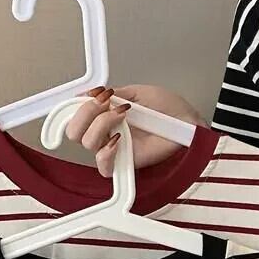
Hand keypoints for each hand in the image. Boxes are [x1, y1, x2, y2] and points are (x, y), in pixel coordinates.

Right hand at [67, 84, 206, 176]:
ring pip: (87, 142)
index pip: (75, 116)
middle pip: (75, 131)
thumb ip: (111, 94)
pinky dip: (106, 151)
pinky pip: (104, 166)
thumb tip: (87, 93)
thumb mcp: (136, 92)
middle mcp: (107, 133)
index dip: (71, 107)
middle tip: (103, 103)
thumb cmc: (169, 109)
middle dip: (84, 113)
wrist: (187, 122)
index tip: (80, 97)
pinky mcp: (126, 162)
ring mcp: (115, 149)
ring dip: (101, 124)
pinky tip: (118, 139)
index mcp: (106, 116)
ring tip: (122, 115)